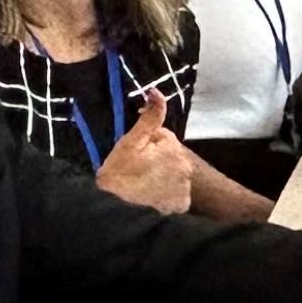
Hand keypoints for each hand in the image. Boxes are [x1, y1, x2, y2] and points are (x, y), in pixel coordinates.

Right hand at [93, 94, 191, 214]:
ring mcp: (185, 188)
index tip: (132, 155)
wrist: (117, 211)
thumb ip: (149, 117)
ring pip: (170, 175)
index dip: (144, 144)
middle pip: (167, 156)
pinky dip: (163, 195)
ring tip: (139, 186)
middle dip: (153, 160)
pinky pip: (173, 195)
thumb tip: (157, 91)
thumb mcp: (129, 142)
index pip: (160, 137)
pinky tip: (149, 198)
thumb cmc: (120, 174)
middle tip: (133, 171)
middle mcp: (185, 167)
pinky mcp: (181, 205)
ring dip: (159, 177)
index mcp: (173, 148)